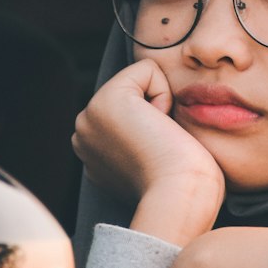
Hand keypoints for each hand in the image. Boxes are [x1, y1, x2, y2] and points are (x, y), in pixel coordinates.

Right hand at [73, 60, 224, 244]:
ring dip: (159, 103)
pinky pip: (148, 69)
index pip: (134, 107)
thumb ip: (145, 137)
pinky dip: (164, 92)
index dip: (158, 122)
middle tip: (159, 147)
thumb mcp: (155, 158)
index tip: (158, 154)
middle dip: (156, 109)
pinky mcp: (106, 101)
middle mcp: (84, 132)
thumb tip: (159, 121)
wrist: (179, 198)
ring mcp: (89, 117)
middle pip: (136, 89)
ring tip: (159, 140)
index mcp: (94, 148)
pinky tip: (159, 127)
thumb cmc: (183, 186)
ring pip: (140, 79)